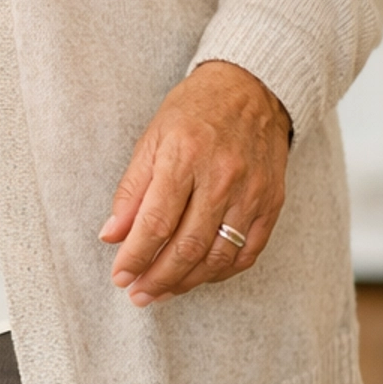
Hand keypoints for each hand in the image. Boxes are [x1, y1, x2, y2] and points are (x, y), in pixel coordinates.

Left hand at [100, 60, 291, 306]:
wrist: (251, 89)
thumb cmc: (195, 110)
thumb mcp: (152, 138)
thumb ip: (132, 189)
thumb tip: (111, 234)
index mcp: (185, 155)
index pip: (156, 221)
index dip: (136, 256)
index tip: (119, 275)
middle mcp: (222, 177)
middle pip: (188, 246)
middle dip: (158, 278)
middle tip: (138, 293)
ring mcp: (251, 193)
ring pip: (218, 257)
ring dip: (187, 282)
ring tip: (162, 291)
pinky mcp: (272, 204)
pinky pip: (247, 253)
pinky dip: (221, 272)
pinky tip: (198, 276)